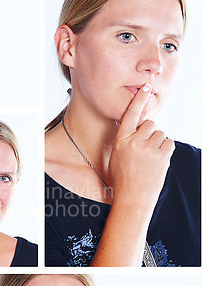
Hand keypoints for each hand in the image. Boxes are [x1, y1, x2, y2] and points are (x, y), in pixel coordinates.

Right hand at [109, 83, 174, 210]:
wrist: (132, 198)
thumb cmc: (123, 178)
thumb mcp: (117, 157)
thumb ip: (127, 141)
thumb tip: (141, 128)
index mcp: (120, 141)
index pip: (130, 115)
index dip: (138, 100)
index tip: (146, 87)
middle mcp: (133, 142)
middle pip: (150, 124)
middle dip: (151, 133)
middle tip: (146, 149)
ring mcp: (148, 149)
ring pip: (161, 134)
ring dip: (159, 143)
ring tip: (151, 159)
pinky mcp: (161, 156)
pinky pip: (169, 143)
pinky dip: (166, 150)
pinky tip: (158, 161)